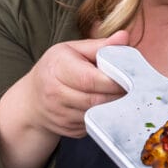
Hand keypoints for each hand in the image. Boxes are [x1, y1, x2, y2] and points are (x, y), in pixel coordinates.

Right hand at [0, 30, 129, 167]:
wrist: (31, 100)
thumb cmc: (57, 68)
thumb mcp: (72, 50)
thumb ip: (100, 45)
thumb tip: (124, 36)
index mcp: (57, 68)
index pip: (90, 79)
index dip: (114, 81)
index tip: (132, 78)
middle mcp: (54, 94)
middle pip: (96, 99)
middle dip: (120, 96)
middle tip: (136, 90)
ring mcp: (60, 115)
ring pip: (98, 115)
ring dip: (115, 108)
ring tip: (127, 98)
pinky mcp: (68, 131)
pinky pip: (95, 125)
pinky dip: (106, 118)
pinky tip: (112, 109)